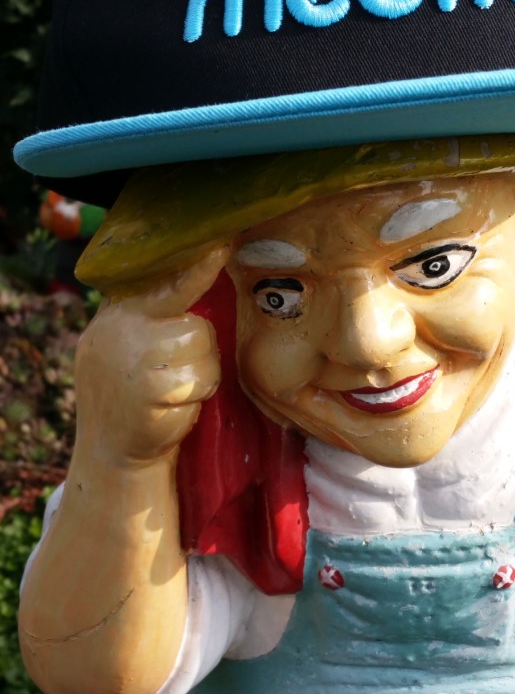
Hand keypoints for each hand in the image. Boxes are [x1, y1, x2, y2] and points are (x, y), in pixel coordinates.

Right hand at [74, 249, 224, 466]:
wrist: (111, 450)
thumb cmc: (132, 392)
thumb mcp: (129, 343)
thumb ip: (153, 313)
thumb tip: (203, 268)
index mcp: (119, 312)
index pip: (165, 279)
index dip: (199, 264)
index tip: (224, 243)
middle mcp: (122, 328)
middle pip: (196, 324)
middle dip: (198, 349)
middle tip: (174, 370)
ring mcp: (136, 358)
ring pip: (203, 350)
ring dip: (200, 374)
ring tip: (172, 389)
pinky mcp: (153, 389)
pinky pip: (201, 380)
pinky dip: (196, 396)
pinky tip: (170, 406)